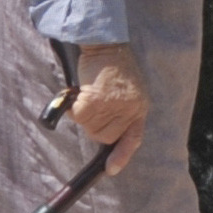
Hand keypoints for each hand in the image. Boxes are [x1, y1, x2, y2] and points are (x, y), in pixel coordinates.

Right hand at [71, 43, 149, 175]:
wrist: (106, 42)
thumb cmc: (113, 62)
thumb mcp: (128, 87)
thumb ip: (122, 107)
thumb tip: (103, 125)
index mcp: (139, 107)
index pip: (133, 138)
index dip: (122, 155)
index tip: (110, 169)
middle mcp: (130, 110)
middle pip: (104, 136)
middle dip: (93, 124)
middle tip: (90, 103)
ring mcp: (113, 107)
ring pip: (89, 127)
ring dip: (82, 113)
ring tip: (86, 92)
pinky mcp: (96, 101)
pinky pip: (78, 116)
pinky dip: (72, 107)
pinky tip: (76, 93)